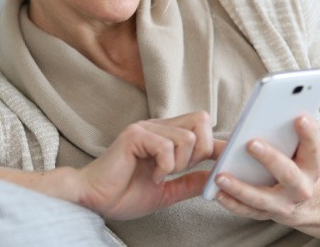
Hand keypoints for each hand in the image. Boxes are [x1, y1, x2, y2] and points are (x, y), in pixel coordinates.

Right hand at [0, 111, 223, 220]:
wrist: (92, 199)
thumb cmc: (121, 194)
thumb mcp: (165, 191)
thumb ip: (188, 182)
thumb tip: (213, 177)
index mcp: (166, 136)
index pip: (202, 127)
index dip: (218, 143)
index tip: (227, 160)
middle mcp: (158, 126)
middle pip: (202, 120)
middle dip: (201, 150)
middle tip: (181, 170)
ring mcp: (146, 128)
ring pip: (188, 137)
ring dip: (180, 163)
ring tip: (161, 175)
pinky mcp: (135, 135)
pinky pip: (167, 146)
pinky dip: (165, 167)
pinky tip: (152, 175)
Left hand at [210, 115, 319, 244]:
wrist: (301, 200)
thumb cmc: (290, 161)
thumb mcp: (293, 148)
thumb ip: (274, 130)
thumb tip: (251, 115)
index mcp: (311, 164)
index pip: (313, 147)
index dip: (309, 133)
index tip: (300, 118)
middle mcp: (301, 187)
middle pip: (288, 174)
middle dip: (270, 158)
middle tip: (251, 143)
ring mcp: (284, 204)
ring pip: (262, 198)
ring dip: (240, 187)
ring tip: (220, 176)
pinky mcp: (267, 214)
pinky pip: (247, 211)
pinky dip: (232, 203)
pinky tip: (218, 193)